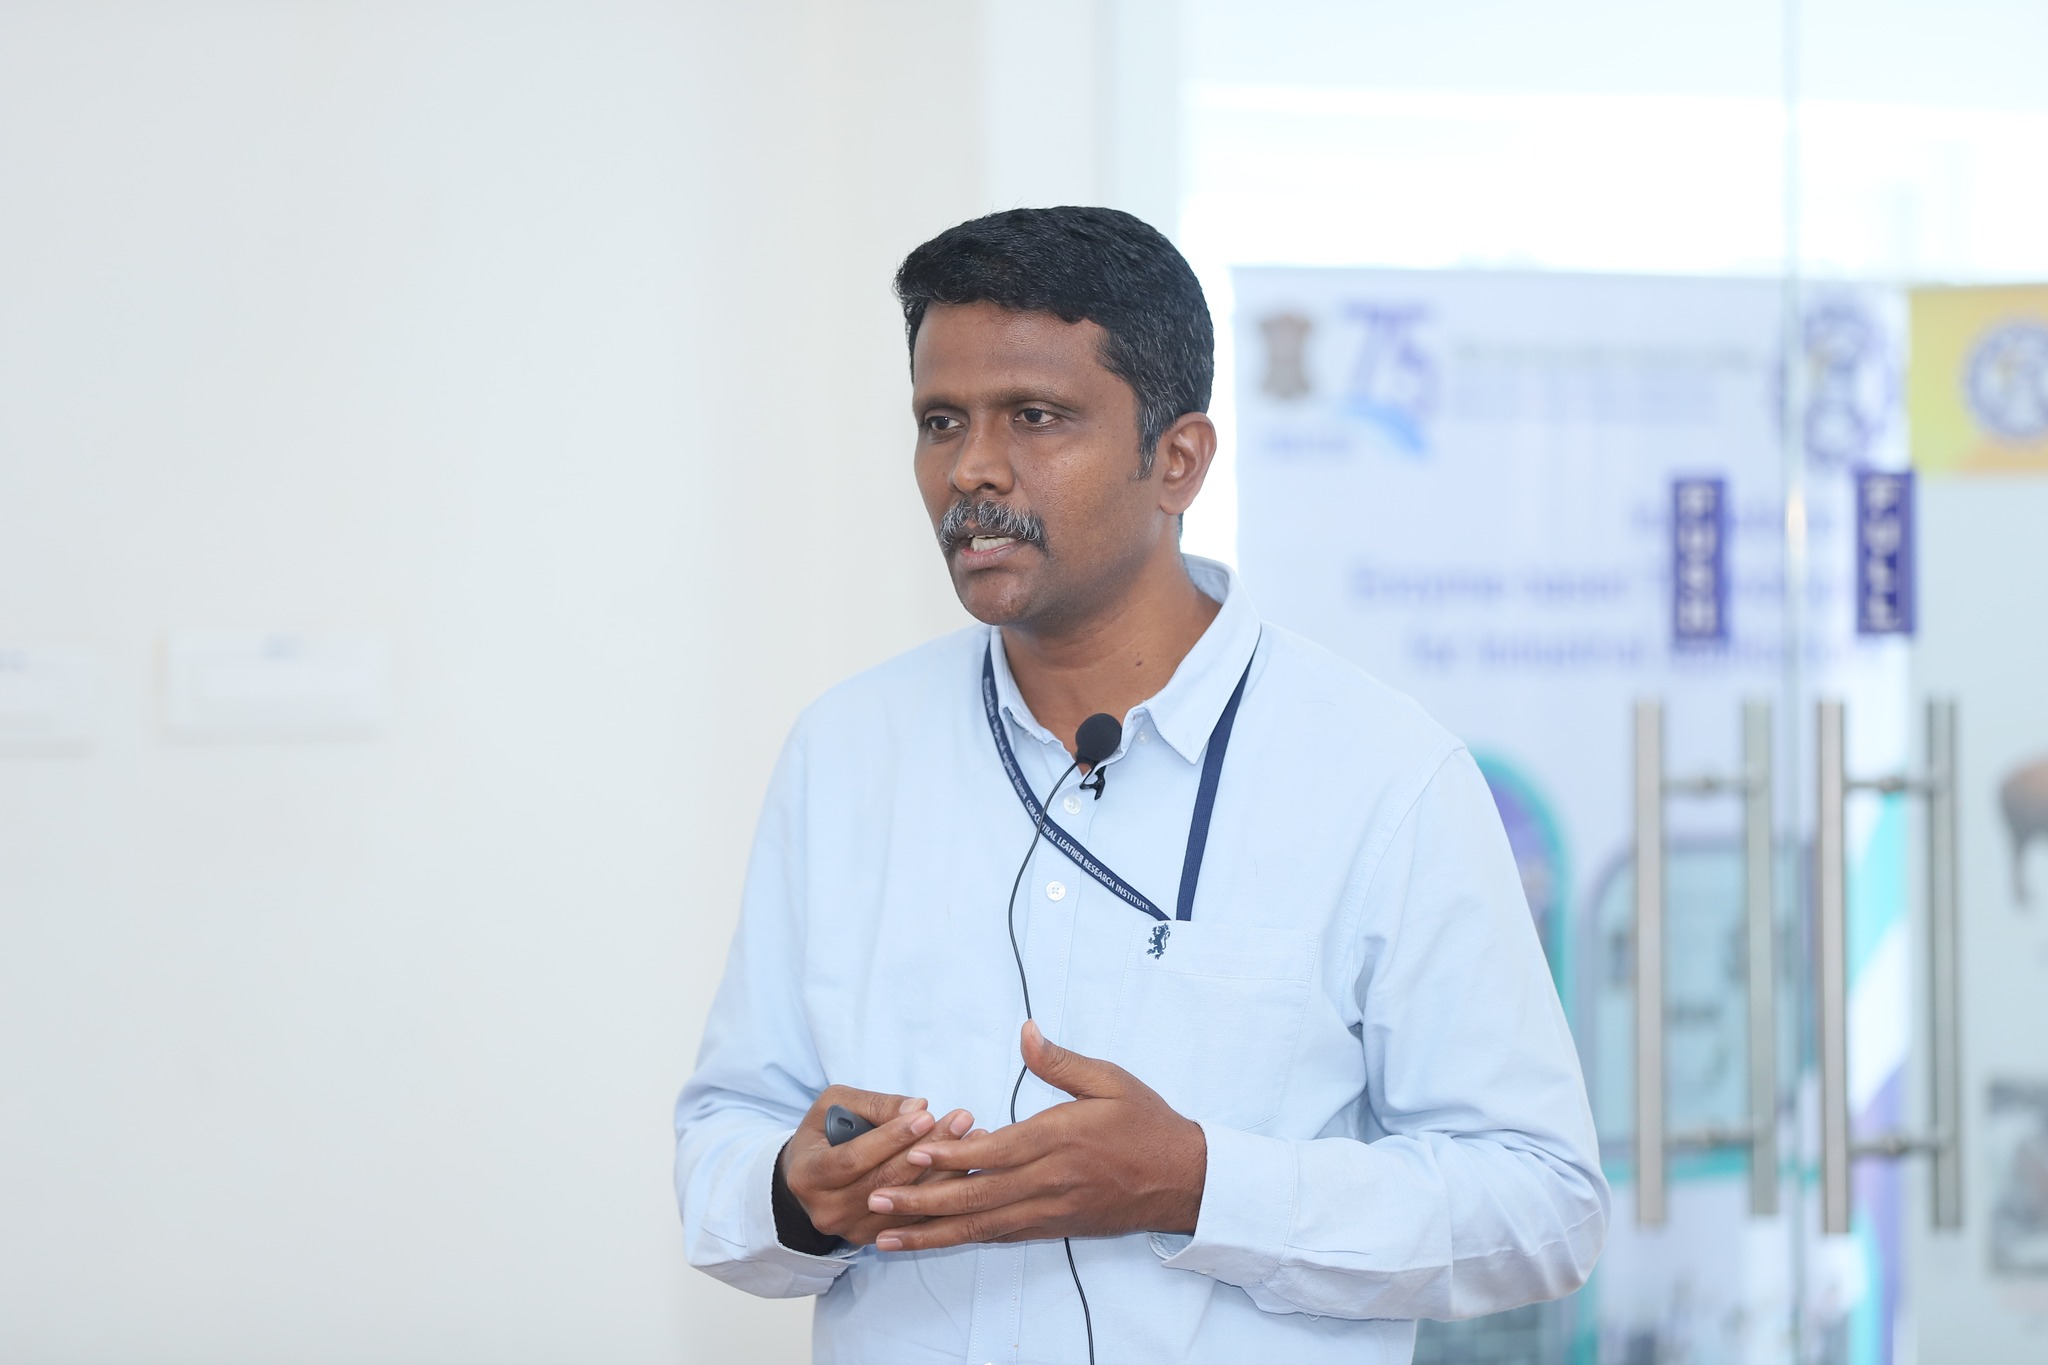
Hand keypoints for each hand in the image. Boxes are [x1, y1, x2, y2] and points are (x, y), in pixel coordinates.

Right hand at [780, 1086, 975, 1246]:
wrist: (809, 1180)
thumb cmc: (823, 1134)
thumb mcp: (834, 1106)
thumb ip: (873, 1105)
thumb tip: (917, 1108)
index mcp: (809, 1176)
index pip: (853, 1159)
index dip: (891, 1138)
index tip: (926, 1115)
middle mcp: (828, 1211)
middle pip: (885, 1182)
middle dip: (926, 1149)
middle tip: (960, 1120)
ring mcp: (852, 1230)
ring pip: (906, 1204)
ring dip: (944, 1171)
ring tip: (972, 1139)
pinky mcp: (875, 1239)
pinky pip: (915, 1219)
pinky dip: (942, 1193)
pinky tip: (966, 1167)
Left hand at [866, 1021, 1206, 1251]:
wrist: (1184, 1180)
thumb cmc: (1147, 1123)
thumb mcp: (1111, 1079)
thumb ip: (1061, 1061)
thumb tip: (1025, 1031)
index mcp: (1061, 1140)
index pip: (996, 1152)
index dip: (952, 1155)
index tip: (915, 1152)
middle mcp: (1051, 1182)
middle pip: (978, 1198)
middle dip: (923, 1202)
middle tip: (878, 1200)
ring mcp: (1051, 1210)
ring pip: (983, 1226)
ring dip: (933, 1232)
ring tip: (887, 1236)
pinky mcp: (1055, 1227)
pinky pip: (1003, 1235)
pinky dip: (966, 1238)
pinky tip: (936, 1239)